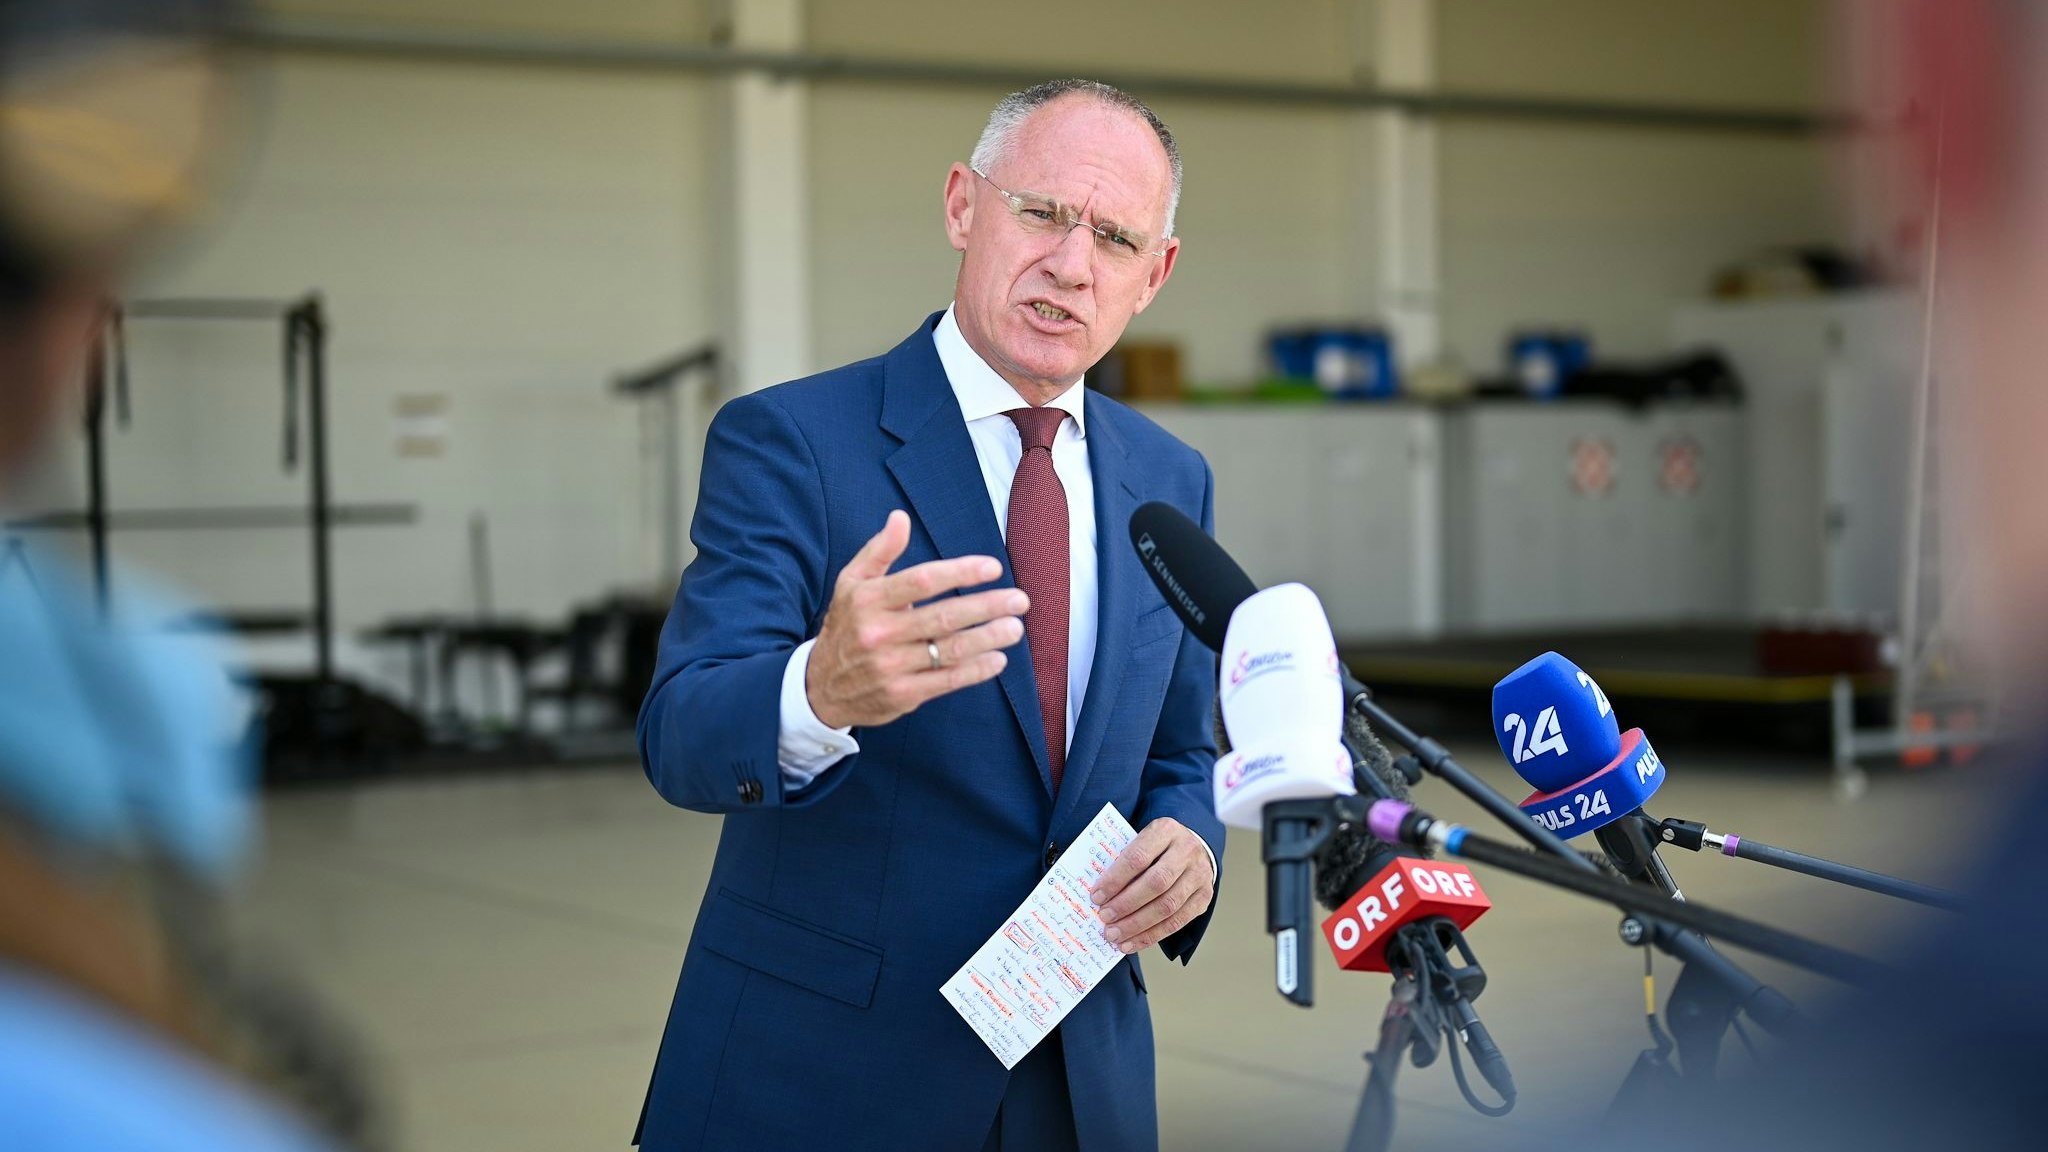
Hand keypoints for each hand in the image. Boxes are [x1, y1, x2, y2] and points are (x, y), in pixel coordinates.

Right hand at [806, 510, 1027, 729]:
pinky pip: (946, 680)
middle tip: (1019, 600)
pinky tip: (997, 659)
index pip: (922, 580)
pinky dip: (975, 670)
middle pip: (943, 617)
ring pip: (949, 650)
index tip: (993, 567)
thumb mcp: (851, 583)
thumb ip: (879, 550)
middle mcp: (879, 632)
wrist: (820, 686)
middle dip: (987, 606)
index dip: (960, 572)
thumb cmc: (846, 626)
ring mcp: (890, 666)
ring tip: (1015, 628)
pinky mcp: (901, 694)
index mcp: (869, 599)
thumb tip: (900, 518)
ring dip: (988, 639)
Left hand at [1089, 818, 1214, 954]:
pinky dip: (1152, 936)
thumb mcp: (1141, 840)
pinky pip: (1178, 922)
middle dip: (1126, 904)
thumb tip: (1100, 894)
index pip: (1138, 857)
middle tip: (1104, 918)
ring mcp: (1199, 875)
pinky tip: (1132, 943)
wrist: (1194, 846)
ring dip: (1137, 925)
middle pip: (1156, 883)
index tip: (1096, 896)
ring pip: (1168, 906)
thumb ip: (1123, 860)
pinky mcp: (1204, 897)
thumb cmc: (1156, 846)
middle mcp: (1187, 851)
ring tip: (1114, 935)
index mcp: (1165, 830)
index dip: (1116, 879)